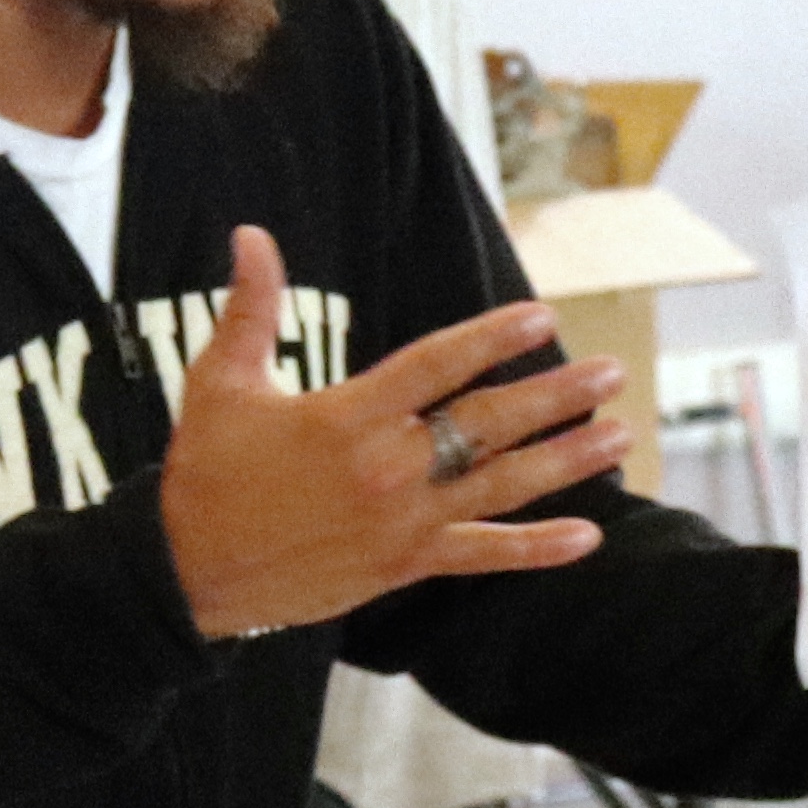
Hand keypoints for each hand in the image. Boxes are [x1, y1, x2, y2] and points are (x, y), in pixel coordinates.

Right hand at [159, 228, 622, 640]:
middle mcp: (387, 467)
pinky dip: (537, 549)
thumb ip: (250, 307)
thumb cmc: (204, 474)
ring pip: (501, 485)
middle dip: (555, 396)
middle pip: (488, 423)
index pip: (436, 364)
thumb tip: (252, 234)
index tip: (541, 317)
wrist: (187, 573)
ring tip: (619, 435)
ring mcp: (401, 521)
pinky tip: (589, 536)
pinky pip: (483, 556)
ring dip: (566, 460)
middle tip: (610, 372)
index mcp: (347, 415)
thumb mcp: (220, 382)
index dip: (492, 338)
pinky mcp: (403, 566)